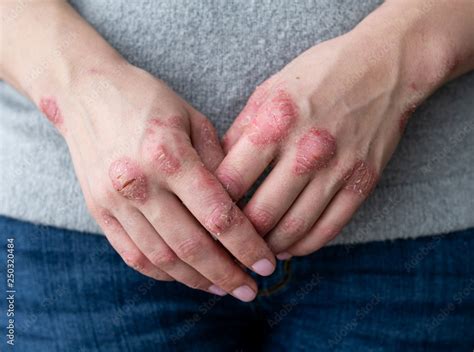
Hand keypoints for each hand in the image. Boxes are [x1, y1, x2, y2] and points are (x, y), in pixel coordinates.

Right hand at [0, 1, 275, 301]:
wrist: (85, 92)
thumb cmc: (148, 100)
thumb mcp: (192, 119)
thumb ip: (218, 164)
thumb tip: (241, 209)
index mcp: (169, 155)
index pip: (218, 215)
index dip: (247, 245)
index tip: (266, 264)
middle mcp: (138, 182)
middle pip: (191, 245)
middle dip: (226, 274)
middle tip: (250, 291)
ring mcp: (113, 200)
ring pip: (161, 258)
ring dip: (196, 279)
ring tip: (223, 288)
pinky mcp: (98, 210)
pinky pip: (132, 255)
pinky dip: (162, 273)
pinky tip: (185, 277)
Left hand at [216, 0, 472, 256]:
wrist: (384, 67)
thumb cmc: (319, 74)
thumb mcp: (270, 89)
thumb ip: (241, 130)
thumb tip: (219, 171)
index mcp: (275, 122)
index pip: (230, 181)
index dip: (212, 205)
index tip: (207, 215)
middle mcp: (305, 150)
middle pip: (260, 214)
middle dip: (239, 237)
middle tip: (228, 243)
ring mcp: (337, 169)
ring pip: (294, 229)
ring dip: (269, 248)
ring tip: (256, 250)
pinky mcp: (362, 182)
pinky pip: (329, 229)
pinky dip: (305, 246)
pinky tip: (290, 247)